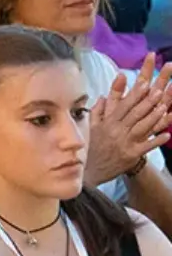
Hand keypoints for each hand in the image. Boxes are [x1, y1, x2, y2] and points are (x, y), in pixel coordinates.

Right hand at [86, 56, 171, 184]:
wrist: (91, 171)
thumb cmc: (93, 147)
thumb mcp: (91, 127)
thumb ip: (98, 110)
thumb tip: (104, 96)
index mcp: (107, 123)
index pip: (123, 106)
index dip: (135, 95)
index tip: (145, 85)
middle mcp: (116, 132)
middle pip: (134, 114)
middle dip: (147, 102)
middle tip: (159, 91)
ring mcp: (125, 143)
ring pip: (142, 127)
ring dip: (154, 117)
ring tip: (164, 107)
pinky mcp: (131, 156)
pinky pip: (146, 146)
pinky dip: (157, 140)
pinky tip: (167, 134)